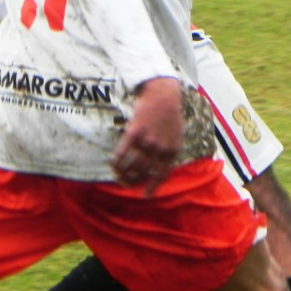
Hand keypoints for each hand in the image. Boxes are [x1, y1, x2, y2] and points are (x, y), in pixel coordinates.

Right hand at [111, 77, 182, 194]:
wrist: (163, 95)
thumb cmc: (170, 115)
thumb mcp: (177, 136)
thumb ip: (170, 151)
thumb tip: (160, 167)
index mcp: (172, 151)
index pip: (160, 175)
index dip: (152, 187)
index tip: (145, 195)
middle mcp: (159, 149)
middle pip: (143, 172)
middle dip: (134, 180)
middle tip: (128, 183)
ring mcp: (146, 141)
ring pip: (131, 165)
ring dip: (123, 174)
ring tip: (120, 177)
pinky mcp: (134, 132)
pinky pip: (122, 153)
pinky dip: (116, 162)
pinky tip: (113, 165)